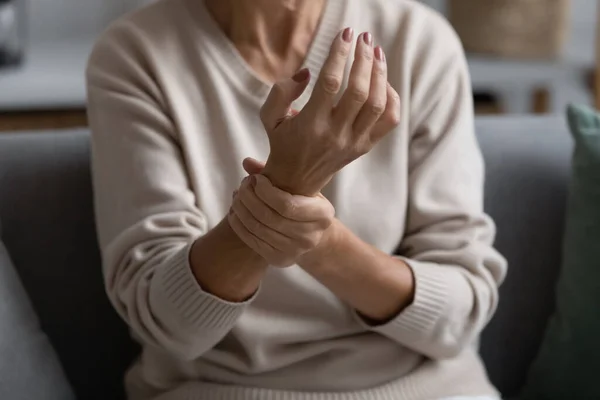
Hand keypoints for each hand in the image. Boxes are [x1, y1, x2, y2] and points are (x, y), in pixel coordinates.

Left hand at [227, 174, 334, 266]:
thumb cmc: (303, 201)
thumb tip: (246, 162)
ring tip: (237, 196)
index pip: (287, 205)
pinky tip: (235, 211)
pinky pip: (253, 241)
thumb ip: (276, 172)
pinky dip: (239, 224)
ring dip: (242, 210)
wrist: (310, 233)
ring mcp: (296, 251)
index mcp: (323, 214)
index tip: (256, 179)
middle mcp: (312, 236)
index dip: (266, 191)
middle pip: (270, 217)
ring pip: (259, 229)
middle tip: (242, 185)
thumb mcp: (299, 185)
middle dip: (250, 198)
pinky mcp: (280, 260)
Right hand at [260, 27, 400, 195]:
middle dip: (363, 59)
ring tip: (375, 52)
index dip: (339, 54)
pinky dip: (391, 97)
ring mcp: (353, 142)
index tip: (345, 33)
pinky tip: (382, 81)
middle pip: (358, 91)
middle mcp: (335, 134)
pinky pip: (388, 121)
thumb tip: (308, 72)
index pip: (330, 82)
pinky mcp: (364, 147)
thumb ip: (281, 91)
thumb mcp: (269, 117)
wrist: (296, 182)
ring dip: (380, 74)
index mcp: (310, 125)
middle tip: (364, 38)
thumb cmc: (282, 143)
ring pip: (377, 104)